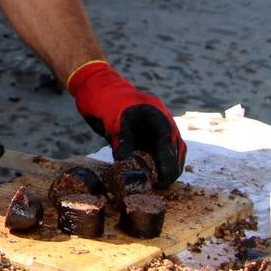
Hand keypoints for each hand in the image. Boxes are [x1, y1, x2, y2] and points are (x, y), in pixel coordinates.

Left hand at [67, 61, 185, 185]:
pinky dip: (154, 162)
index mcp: (156, 114)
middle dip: (170, 167)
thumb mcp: (113, 121)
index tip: (162, 179)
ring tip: (156, 183)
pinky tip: (147, 173)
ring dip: (165, 166)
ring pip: (168, 150)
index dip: (168, 162)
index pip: (169, 141)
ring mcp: (153, 126)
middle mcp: (160, 120)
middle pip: (175, 148)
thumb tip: (128, 165)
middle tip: (159, 185)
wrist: (95, 85)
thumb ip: (123, 142)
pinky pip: (155, 150)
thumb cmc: (105, 99)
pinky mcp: (145, 132)